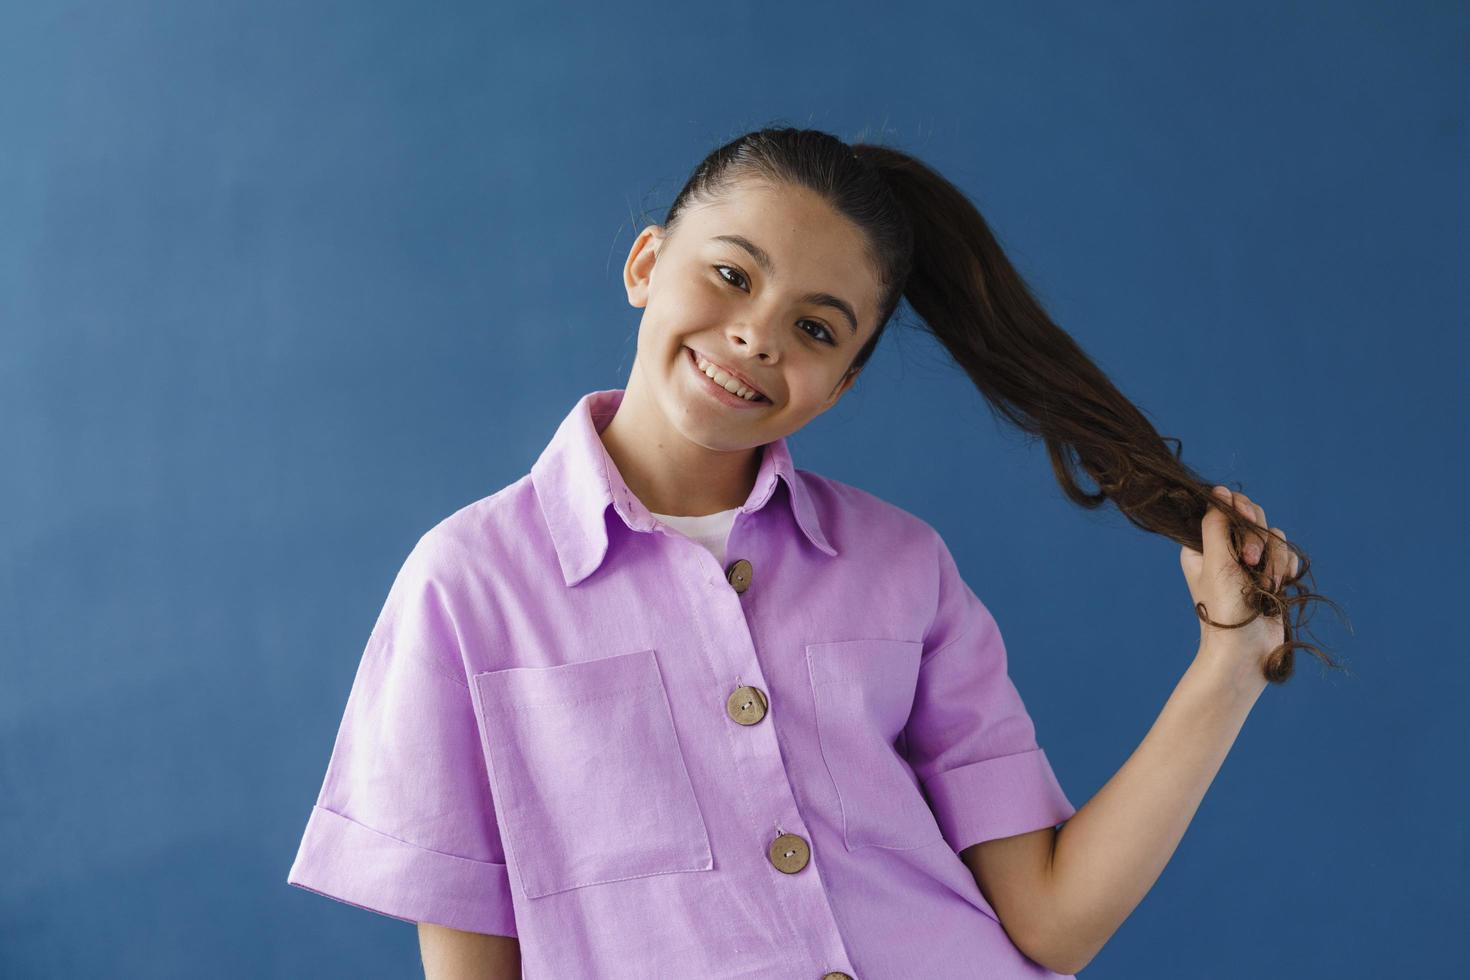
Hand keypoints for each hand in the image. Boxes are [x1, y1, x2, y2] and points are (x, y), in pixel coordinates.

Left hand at [1179, 486, 1298, 679]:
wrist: (1245, 651)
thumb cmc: (1223, 608)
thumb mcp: (1214, 561)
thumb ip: (1216, 524)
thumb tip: (1219, 491)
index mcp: (1201, 545)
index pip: (1223, 507)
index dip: (1238, 508)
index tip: (1243, 517)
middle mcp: (1224, 551)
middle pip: (1251, 517)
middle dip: (1256, 538)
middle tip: (1249, 561)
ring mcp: (1249, 564)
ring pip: (1273, 537)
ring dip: (1272, 560)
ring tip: (1263, 585)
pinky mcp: (1270, 576)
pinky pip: (1287, 556)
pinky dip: (1285, 570)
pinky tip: (1277, 588)